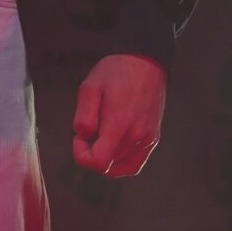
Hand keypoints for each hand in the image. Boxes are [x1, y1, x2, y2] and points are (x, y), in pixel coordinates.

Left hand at [72, 54, 167, 177]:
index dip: (81, 155)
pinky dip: (120, 163)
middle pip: (107, 166)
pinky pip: (135, 165)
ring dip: (105, 157)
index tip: (78, 137)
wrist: (145, 62)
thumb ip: (84, 116)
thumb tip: (85, 136)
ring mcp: (147, 139)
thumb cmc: (116, 72)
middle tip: (90, 129)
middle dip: (91, 153)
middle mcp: (137, 136)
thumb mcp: (90, 87)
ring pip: (120, 168)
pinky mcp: (153, 139)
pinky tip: (112, 146)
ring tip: (102, 135)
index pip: (99, 162)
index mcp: (120, 124)